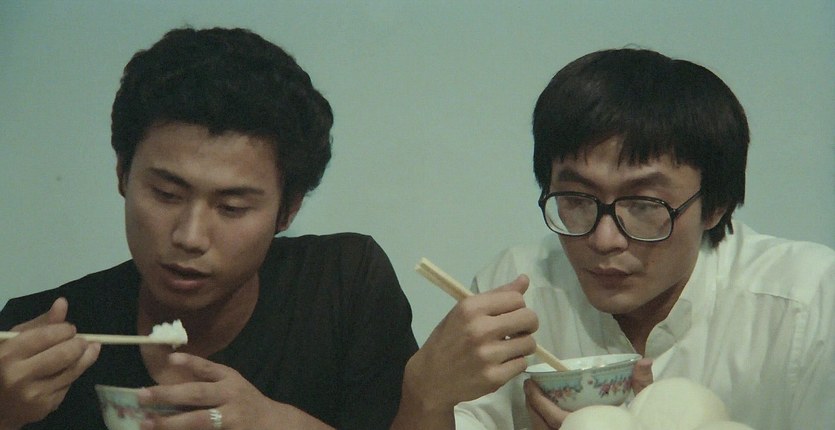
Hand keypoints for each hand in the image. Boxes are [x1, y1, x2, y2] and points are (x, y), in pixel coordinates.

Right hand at [0, 298, 100, 428]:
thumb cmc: (6, 364)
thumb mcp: (15, 340)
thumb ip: (41, 324)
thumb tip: (63, 303)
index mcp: (8, 355)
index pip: (48, 336)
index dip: (65, 329)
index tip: (69, 329)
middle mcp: (19, 377)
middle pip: (65, 354)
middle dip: (79, 343)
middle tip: (80, 340)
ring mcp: (34, 395)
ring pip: (73, 370)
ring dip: (86, 357)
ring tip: (88, 349)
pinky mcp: (46, 407)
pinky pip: (69, 384)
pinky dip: (73, 374)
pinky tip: (69, 368)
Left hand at [139, 353, 332, 429]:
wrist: (273, 424)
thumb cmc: (245, 402)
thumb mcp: (232, 384)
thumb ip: (207, 379)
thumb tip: (170, 375)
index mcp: (230, 380)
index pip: (208, 368)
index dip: (190, 363)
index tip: (169, 360)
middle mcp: (231, 398)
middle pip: (197, 395)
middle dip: (168, 394)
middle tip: (142, 395)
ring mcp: (231, 419)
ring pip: (198, 421)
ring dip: (170, 422)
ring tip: (147, 423)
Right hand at [394, 276, 537, 427]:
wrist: (430, 379)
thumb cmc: (447, 341)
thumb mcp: (463, 313)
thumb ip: (496, 296)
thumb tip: (525, 280)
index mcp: (471, 308)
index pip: (516, 298)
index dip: (518, 306)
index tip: (510, 315)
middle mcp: (480, 329)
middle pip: (529, 318)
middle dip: (527, 325)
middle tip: (517, 331)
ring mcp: (487, 355)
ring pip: (529, 343)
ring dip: (522, 346)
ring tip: (507, 348)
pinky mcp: (494, 378)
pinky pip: (522, 364)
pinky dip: (515, 363)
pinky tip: (500, 363)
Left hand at [524, 358, 653, 428]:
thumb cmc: (630, 427)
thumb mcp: (638, 409)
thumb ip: (640, 385)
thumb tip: (645, 360)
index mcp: (584, 426)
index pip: (553, 418)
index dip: (538, 403)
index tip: (530, 384)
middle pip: (541, 424)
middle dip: (532, 405)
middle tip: (529, 387)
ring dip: (534, 414)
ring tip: (532, 397)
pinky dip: (541, 424)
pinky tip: (542, 414)